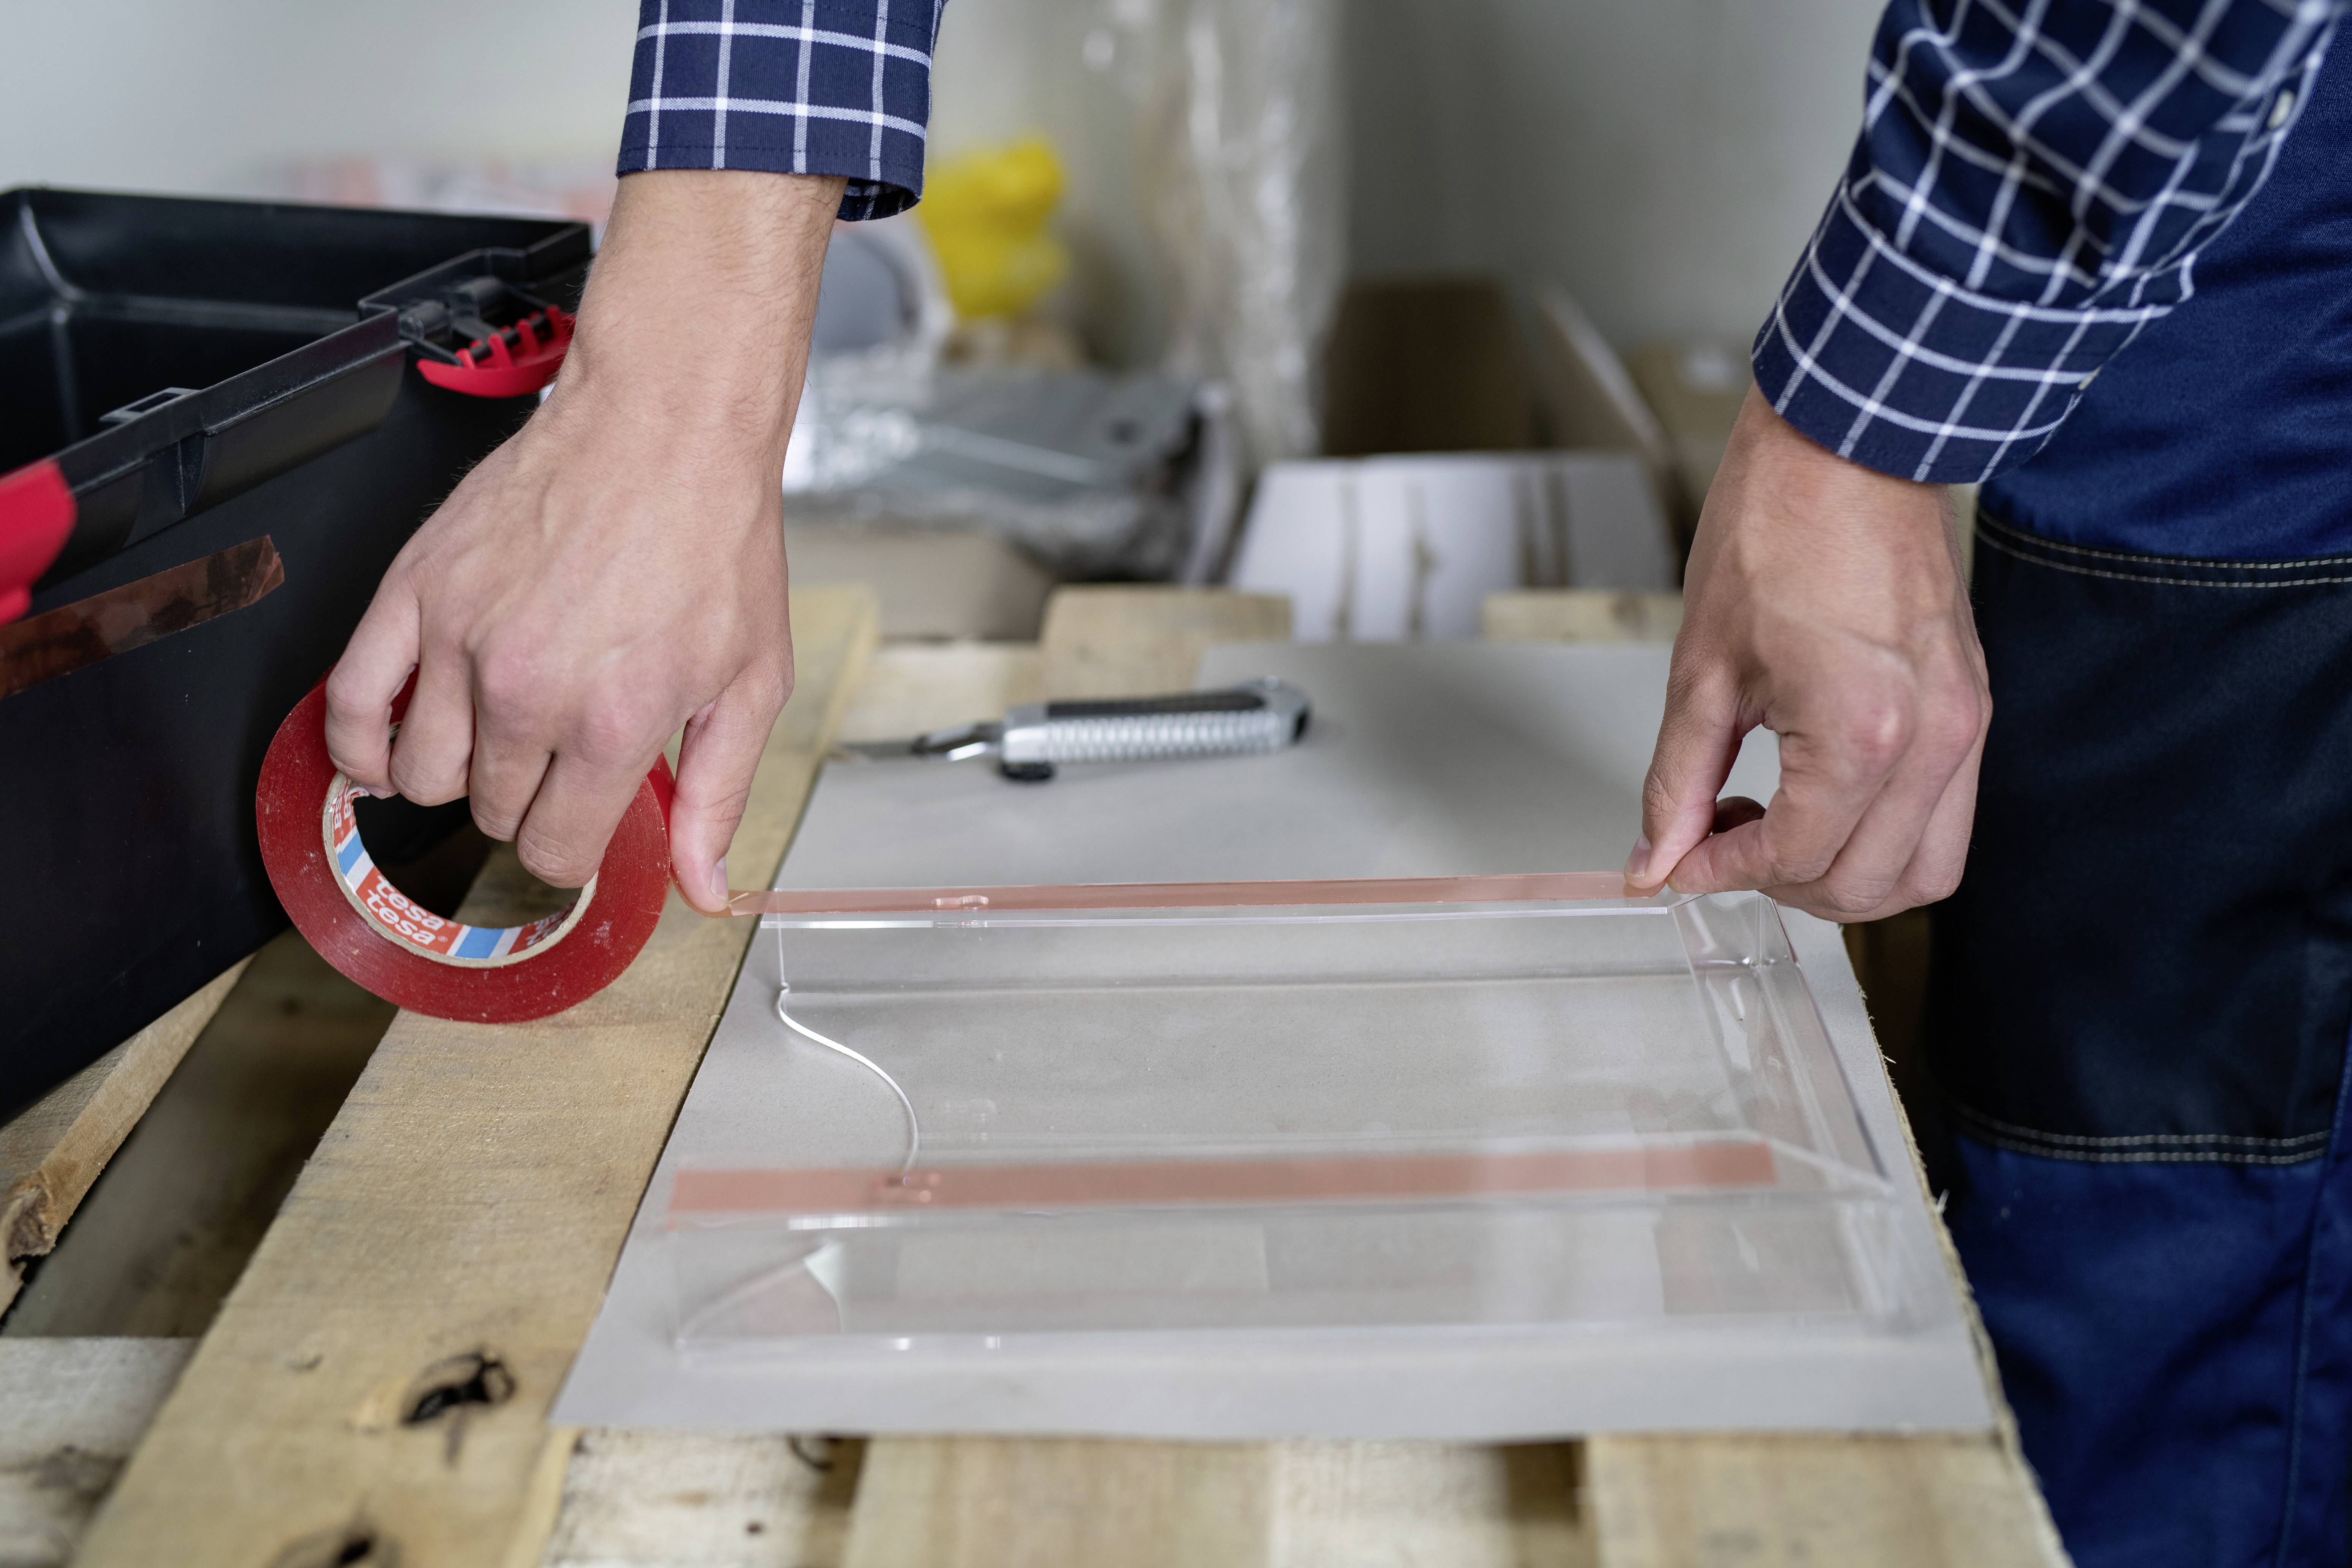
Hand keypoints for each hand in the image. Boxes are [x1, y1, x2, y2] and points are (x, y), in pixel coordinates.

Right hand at [324, 171, 843, 912]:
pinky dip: (358, 743)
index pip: (554, 852)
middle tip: (560, 756)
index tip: (583, 821)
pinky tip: (386, 752)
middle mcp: (527, 690)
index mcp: (611, 723)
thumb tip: (704, 892)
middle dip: (526, 802)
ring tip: (498, 737)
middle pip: (491, 813)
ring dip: (456, 773)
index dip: (572, 851)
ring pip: (422, 773)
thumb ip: (718, 797)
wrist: (667, 433)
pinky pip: (348, 700)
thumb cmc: (714, 546)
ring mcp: (459, 640)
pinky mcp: (415, 590)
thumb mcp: (749, 684)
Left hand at [1623, 386, 1989, 921]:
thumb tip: (1657, 859)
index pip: (1795, 857)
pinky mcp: (1973, 710)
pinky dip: (1882, 834)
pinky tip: (1817, 795)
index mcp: (1862, 732)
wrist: (1851, 447)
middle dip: (1786, 887)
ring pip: (1922, 872)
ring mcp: (1965, 728)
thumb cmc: (1776, 529)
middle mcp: (1933, 741)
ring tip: (1775, 825)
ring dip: (1845, 876)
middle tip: (1722, 845)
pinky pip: (1943, 818)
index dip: (1723, 871)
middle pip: (1868, 889)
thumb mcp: (1701, 671)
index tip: (1680, 859)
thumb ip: (1678, 782)